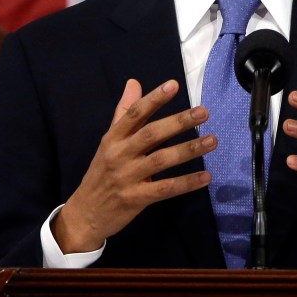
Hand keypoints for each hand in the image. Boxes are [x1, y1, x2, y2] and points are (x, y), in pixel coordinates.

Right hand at [51, 78, 214, 252]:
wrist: (85, 213)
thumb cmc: (102, 173)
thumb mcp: (108, 141)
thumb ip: (124, 112)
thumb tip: (134, 82)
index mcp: (113, 138)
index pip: (134, 113)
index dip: (154, 99)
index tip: (174, 85)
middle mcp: (119, 154)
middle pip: (151, 134)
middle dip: (178, 122)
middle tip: (204, 112)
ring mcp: (127, 177)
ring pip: (162, 160)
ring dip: (188, 149)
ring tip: (212, 140)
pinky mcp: (136, 199)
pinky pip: (165, 189)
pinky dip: (186, 183)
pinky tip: (206, 176)